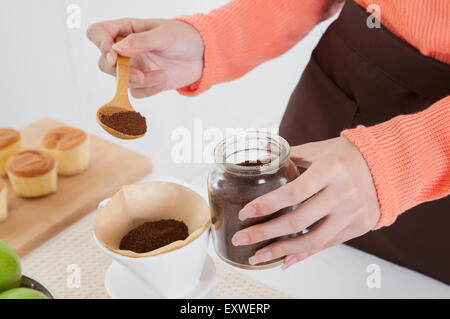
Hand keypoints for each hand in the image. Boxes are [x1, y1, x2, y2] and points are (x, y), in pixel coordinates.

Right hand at [86, 18, 203, 97]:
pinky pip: (136, 92)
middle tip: (140, 75)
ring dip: (140, 82)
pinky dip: (150, 90)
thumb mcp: (164, 35)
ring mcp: (133, 67)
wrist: (202, 56)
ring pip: (120, 81)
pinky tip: (164, 80)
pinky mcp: (144, 83)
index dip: (100, 44)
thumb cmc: (184, 37)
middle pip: (103, 63)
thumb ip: (140, 41)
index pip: (98, 33)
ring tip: (162, 75)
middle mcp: (125, 49)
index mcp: (126, 29)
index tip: (114, 53)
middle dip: (121, 72)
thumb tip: (117, 49)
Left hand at [232, 137, 379, 268]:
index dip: (268, 204)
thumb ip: (289, 156)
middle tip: (241, 238)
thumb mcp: (318, 149)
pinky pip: (328, 244)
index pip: (294, 192)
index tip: (246, 212)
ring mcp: (352, 213)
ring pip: (313, 240)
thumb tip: (259, 161)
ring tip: (258, 255)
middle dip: (265, 233)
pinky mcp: (358, 226)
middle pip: (299, 221)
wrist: (387, 164)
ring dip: (281, 251)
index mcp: (330, 169)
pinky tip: (285, 260)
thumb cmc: (347, 154)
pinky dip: (305, 254)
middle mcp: (342, 193)